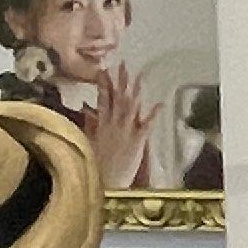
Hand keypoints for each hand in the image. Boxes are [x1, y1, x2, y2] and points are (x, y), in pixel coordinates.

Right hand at [94, 60, 163, 186]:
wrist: (103, 183)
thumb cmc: (95, 167)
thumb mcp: (88, 143)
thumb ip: (90, 126)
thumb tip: (87, 111)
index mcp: (101, 125)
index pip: (102, 100)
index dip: (104, 84)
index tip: (104, 70)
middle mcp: (112, 125)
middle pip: (117, 98)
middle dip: (120, 81)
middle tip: (123, 64)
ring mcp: (125, 132)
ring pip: (131, 106)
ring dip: (136, 90)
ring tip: (140, 75)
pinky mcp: (137, 142)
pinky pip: (146, 125)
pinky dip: (153, 114)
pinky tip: (160, 103)